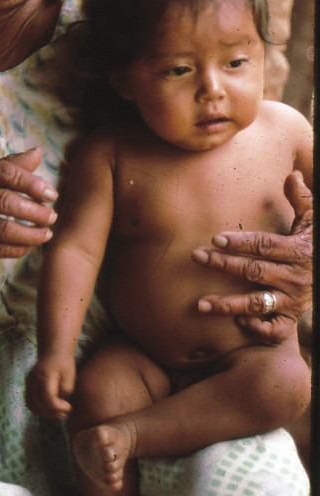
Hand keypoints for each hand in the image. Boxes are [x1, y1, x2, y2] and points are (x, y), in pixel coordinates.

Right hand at [0, 147, 57, 258]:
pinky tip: (28, 246)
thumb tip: (38, 154)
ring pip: (0, 230)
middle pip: (3, 202)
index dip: (31, 183)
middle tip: (53, 216)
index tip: (52, 194)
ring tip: (46, 233)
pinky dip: (14, 249)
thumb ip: (7, 164)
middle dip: (34, 211)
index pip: (4, 173)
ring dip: (29, 234)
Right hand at [25, 356, 74, 419]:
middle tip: (65, 413)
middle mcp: (33, 380)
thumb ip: (66, 391)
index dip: (58, 408)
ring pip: (32, 406)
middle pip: (38, 405)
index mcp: (44, 376)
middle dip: (52, 413)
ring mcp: (28, 384)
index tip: (69, 407)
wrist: (53, 352)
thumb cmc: (63, 363)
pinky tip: (51, 410)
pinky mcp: (28, 387)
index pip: (48, 399)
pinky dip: (40, 410)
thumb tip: (60, 404)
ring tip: (59, 414)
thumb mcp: (70, 375)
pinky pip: (30, 403)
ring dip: (45, 414)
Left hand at [192, 171, 312, 342]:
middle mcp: (295, 278)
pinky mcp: (291, 319)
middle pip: (254, 271)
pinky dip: (256, 327)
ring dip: (228, 305)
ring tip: (201, 303)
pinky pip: (274, 330)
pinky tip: (237, 319)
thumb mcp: (312, 221)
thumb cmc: (313, 243)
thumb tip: (291, 174)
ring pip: (257, 303)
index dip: (240, 242)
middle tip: (197, 257)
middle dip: (224, 265)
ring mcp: (293, 301)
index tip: (215, 239)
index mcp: (298, 251)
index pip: (264, 246)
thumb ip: (302, 199)